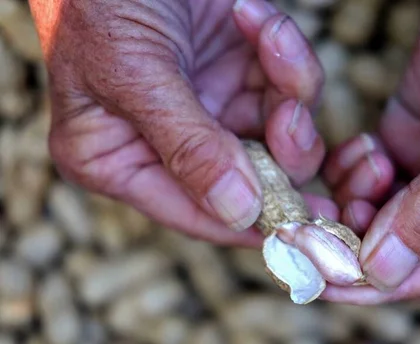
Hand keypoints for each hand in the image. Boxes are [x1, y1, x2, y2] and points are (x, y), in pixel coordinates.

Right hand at [29, 0, 325, 247]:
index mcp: (123, 159)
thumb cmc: (101, 0)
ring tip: (269, 37)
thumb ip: (186, 144)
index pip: (196, 213)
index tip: (303, 229)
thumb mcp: (134, 73)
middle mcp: (173, 143)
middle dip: (284, 151)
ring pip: (284, 133)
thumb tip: (238, 211)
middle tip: (289, 116)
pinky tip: (253, 15)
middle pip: (254, 180)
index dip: (252, 224)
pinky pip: (290, 84)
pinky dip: (286, 52)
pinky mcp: (244, 72)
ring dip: (290, 87)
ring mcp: (215, 107)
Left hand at [321, 0, 419, 303]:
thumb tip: (385, 272)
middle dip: (359, 241)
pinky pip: (375, 166)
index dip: (386, 283)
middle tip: (311, 235)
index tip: (326, 285)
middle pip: (412, 242)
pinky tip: (356, 154)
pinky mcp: (419, 125)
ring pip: (387, 206)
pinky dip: (355, 168)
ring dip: (355, 204)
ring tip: (343, 188)